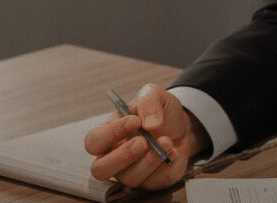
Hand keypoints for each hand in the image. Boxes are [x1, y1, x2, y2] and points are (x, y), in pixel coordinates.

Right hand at [84, 84, 209, 190]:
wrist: (183, 124)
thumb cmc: (159, 111)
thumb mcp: (154, 94)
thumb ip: (149, 102)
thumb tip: (150, 125)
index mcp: (108, 134)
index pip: (94, 142)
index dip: (111, 133)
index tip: (135, 120)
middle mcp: (114, 157)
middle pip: (100, 170)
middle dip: (123, 156)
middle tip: (143, 142)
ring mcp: (131, 172)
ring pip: (130, 178)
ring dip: (150, 160)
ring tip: (167, 142)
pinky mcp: (151, 181)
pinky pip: (154, 182)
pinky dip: (166, 166)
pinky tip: (175, 151)